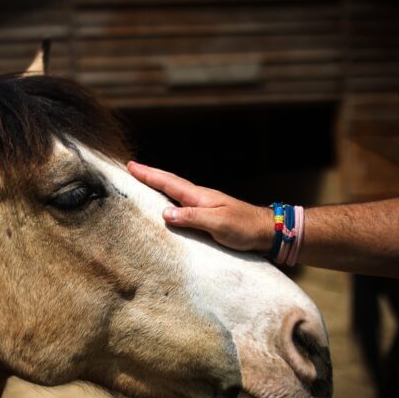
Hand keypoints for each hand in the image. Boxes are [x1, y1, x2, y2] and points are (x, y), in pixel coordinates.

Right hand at [127, 161, 273, 252]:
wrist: (267, 231)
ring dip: (157, 186)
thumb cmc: (244, 227)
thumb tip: (165, 213)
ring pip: (174, 193)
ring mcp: (203, 205)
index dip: (149, 175)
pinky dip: (168, 200)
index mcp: (199, 196)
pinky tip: (166, 204)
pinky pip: (181, 205)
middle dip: (149, 175)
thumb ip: (192, 217)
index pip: (168, 183)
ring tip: (142, 183)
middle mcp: (199, 198)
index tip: (131, 166)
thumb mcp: (218, 222)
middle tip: (131, 168)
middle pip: (169, 183)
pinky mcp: (206, 216)